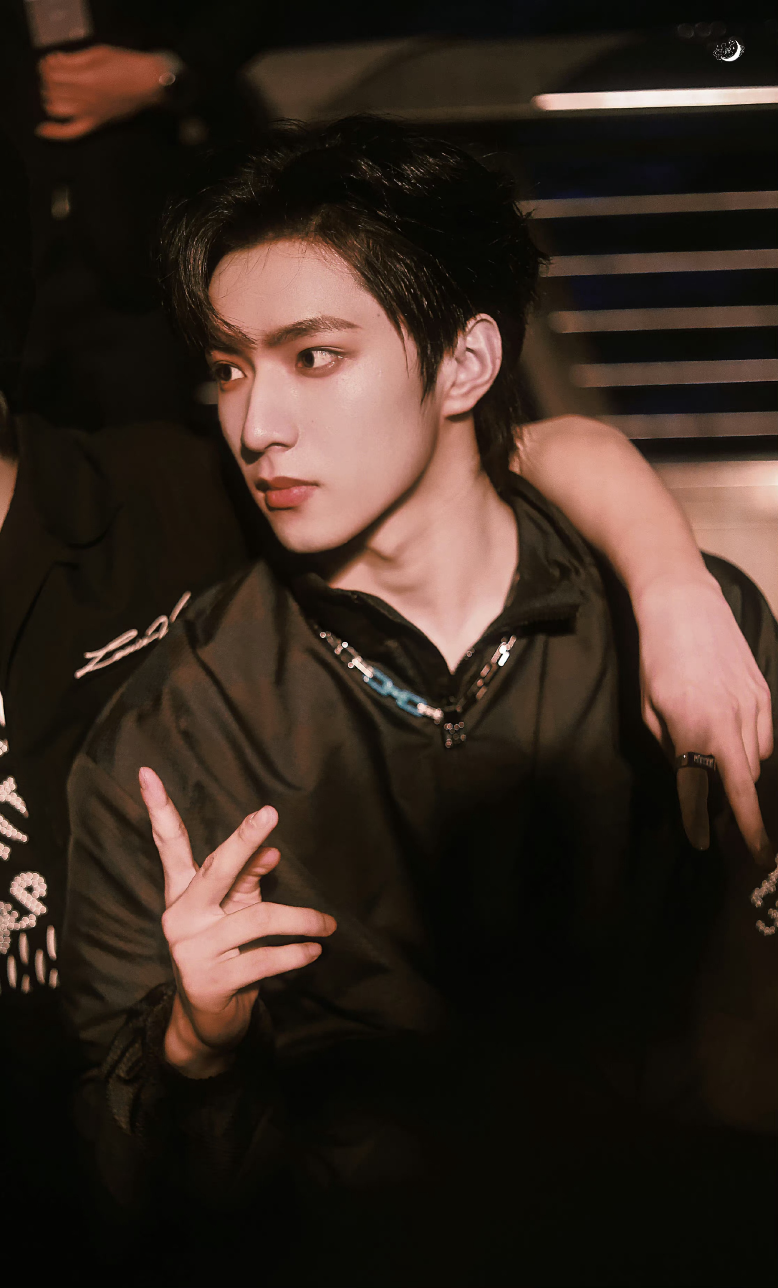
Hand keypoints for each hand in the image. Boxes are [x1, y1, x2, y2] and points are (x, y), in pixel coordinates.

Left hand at [36, 46, 171, 139]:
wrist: (149, 83)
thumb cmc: (126, 64)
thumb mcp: (99, 53)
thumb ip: (74, 58)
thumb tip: (54, 61)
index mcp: (86, 78)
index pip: (52, 74)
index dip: (47, 65)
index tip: (54, 60)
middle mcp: (85, 98)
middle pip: (51, 90)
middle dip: (48, 78)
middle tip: (56, 71)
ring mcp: (90, 113)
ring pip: (54, 108)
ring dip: (49, 96)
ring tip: (56, 88)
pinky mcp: (96, 123)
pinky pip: (71, 133)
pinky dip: (55, 133)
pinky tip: (41, 130)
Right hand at [139, 767, 335, 1077]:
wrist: (209, 1021)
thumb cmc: (227, 950)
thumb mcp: (234, 911)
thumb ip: (248, 879)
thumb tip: (271, 850)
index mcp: (182, 892)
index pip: (168, 844)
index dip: (158, 808)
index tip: (147, 771)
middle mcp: (181, 915)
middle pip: (216, 869)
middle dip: (244, 839)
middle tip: (269, 812)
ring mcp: (192, 949)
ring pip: (258, 919)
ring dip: (301, 920)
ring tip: (327, 925)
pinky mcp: (211, 981)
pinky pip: (264, 959)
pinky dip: (295, 954)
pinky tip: (314, 951)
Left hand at [635, 574, 773, 864]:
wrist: (685, 606)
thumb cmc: (656, 659)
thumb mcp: (650, 708)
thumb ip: (672, 749)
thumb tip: (689, 781)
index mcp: (695, 727)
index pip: (710, 789)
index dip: (715, 822)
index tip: (717, 847)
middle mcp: (730, 720)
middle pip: (744, 784)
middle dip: (748, 820)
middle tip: (754, 851)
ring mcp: (753, 705)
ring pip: (757, 762)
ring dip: (744, 780)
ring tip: (728, 788)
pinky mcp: (764, 693)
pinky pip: (766, 739)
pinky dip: (753, 753)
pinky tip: (736, 751)